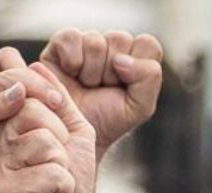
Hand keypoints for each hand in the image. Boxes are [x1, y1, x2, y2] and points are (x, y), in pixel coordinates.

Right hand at [0, 69, 96, 192]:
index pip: (14, 86)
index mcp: (4, 126)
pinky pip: (51, 172)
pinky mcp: (7, 191)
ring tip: (55, 181)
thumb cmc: (67, 183)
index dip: (43, 91)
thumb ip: (59, 100)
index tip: (60, 111)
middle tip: (59, 160)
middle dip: (59, 134)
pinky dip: (64, 186)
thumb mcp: (71, 132)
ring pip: (43, 141)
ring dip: (63, 164)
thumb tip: (38, 64)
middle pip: (31, 110)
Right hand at [39, 28, 162, 175]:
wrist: (71, 134)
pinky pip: (71, 38)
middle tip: (102, 89)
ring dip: (90, 72)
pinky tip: (70, 75)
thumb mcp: (140, 107)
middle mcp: (113, 45)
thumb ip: (149, 78)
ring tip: (86, 86)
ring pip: (95, 42)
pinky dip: (72, 62)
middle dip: (111, 72)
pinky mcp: (63, 41)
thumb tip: (121, 58)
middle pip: (120, 39)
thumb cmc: (106, 120)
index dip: (137, 68)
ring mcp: (87, 41)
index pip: (147, 44)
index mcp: (135, 57)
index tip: (126, 88)